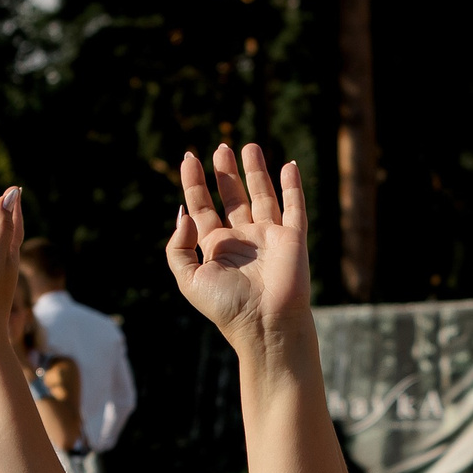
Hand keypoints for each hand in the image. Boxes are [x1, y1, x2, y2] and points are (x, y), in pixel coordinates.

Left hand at [166, 144, 312, 352]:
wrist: (266, 325)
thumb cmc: (227, 307)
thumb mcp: (189, 279)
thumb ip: (178, 247)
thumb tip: (183, 213)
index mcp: (216, 248)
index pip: (202, 207)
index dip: (194, 182)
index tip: (189, 158)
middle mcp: (242, 240)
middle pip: (232, 197)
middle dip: (226, 173)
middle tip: (221, 148)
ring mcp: (268, 238)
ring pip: (263, 196)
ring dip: (256, 172)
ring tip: (250, 146)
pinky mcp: (292, 240)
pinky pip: (294, 208)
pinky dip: (293, 187)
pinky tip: (289, 166)